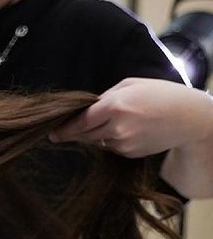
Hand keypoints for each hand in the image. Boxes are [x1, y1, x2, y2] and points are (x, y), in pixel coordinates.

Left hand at [49, 78, 212, 157]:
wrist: (188, 118)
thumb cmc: (160, 95)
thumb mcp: (130, 85)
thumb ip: (105, 97)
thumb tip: (85, 108)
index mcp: (115, 105)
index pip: (80, 122)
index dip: (63, 129)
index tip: (51, 134)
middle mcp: (117, 127)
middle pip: (83, 135)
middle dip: (73, 133)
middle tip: (60, 133)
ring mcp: (123, 143)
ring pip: (96, 142)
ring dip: (95, 134)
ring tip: (113, 122)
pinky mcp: (129, 153)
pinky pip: (110, 147)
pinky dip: (111, 140)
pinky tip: (127, 130)